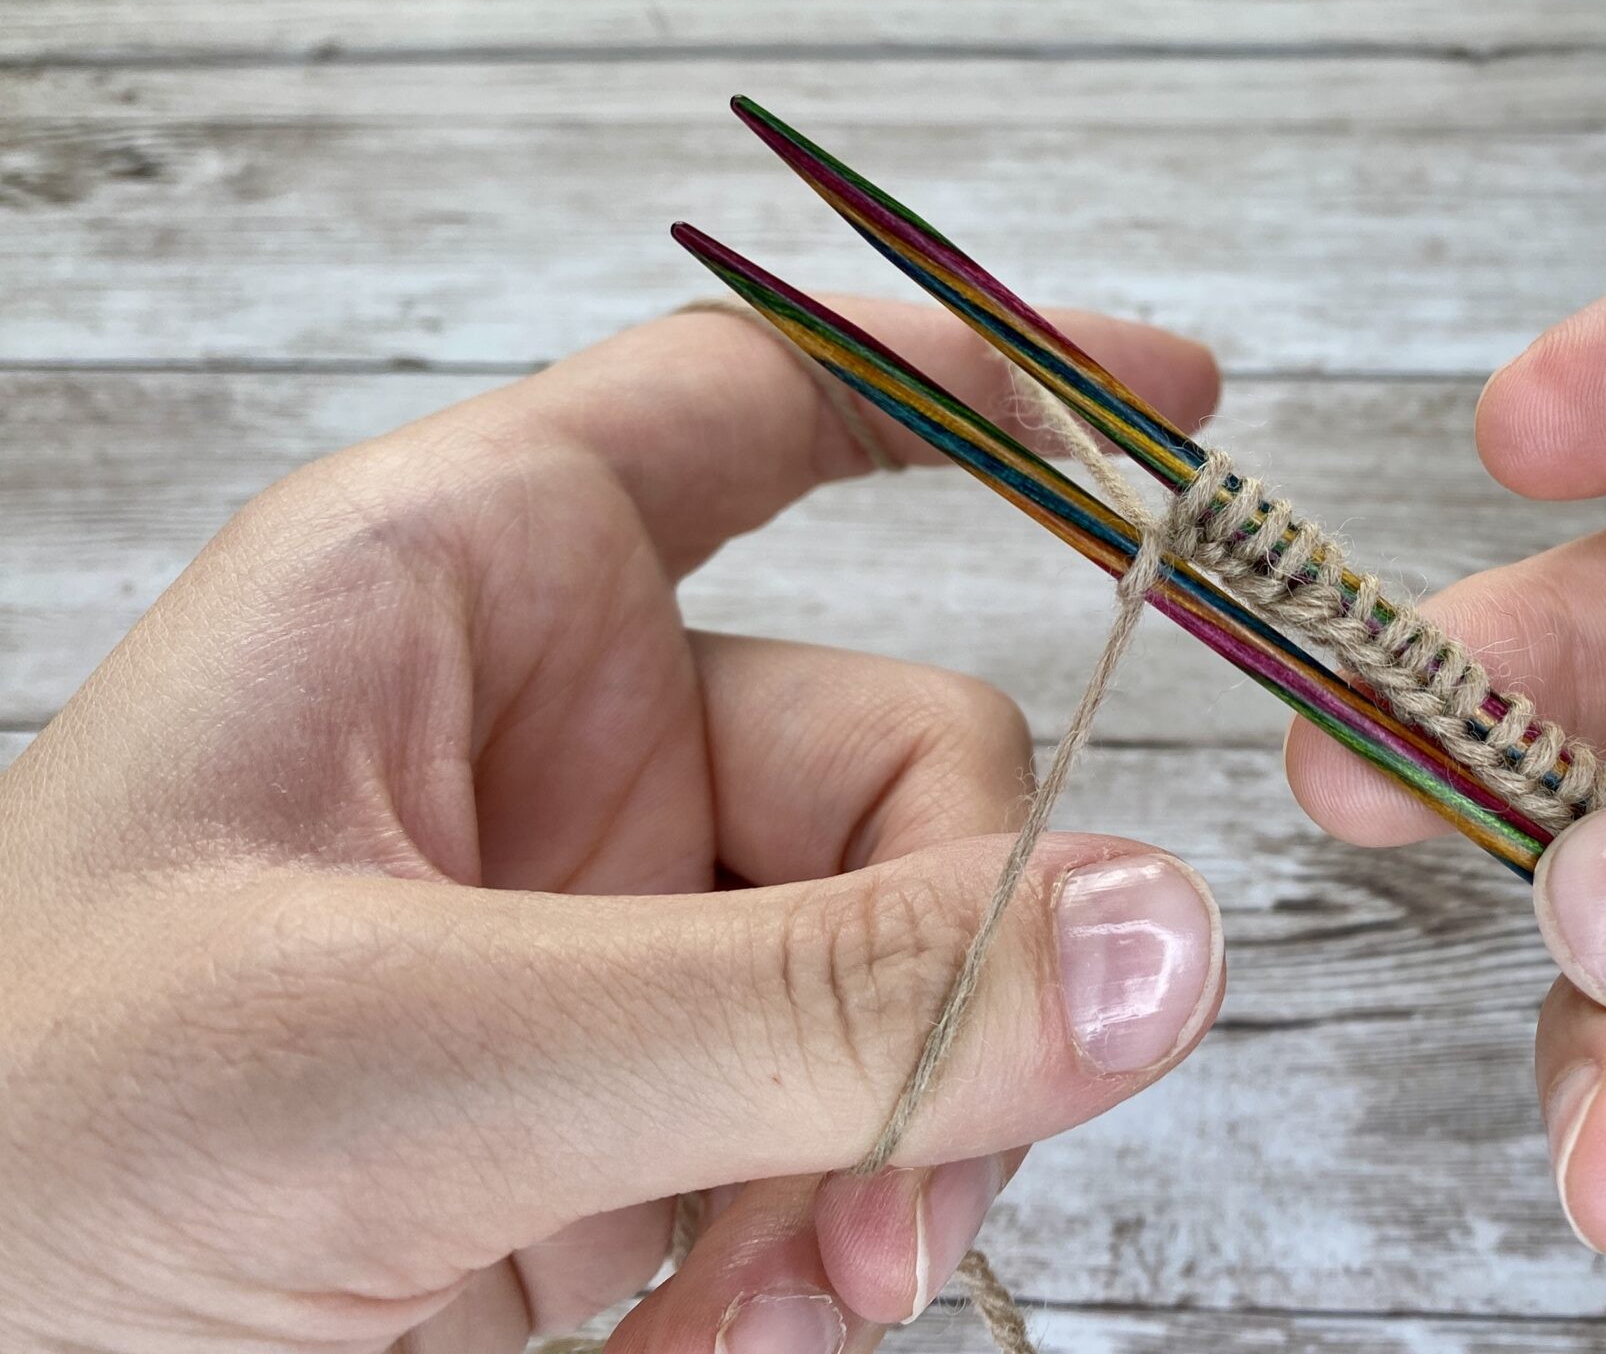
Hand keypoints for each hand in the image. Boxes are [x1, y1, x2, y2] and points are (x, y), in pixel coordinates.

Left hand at [0, 301, 1225, 1353]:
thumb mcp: (399, 1068)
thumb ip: (795, 1003)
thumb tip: (1156, 934)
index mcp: (451, 593)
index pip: (757, 400)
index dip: (973, 375)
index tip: (1178, 402)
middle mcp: (547, 742)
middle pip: (905, 765)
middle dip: (944, 979)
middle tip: (890, 1191)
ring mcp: (594, 936)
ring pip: (906, 972)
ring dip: (888, 1153)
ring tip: (771, 1313)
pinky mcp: (609, 1118)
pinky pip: (836, 1130)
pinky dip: (818, 1251)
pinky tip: (706, 1347)